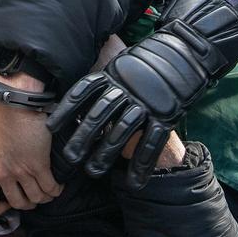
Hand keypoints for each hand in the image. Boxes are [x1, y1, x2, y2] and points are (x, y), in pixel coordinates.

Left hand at [0, 98, 62, 213]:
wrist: (15, 104)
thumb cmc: (3, 115)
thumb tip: (3, 160)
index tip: (7, 205)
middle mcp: (2, 174)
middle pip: (17, 203)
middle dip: (28, 203)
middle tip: (35, 197)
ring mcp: (21, 171)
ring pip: (36, 197)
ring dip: (45, 197)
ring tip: (50, 191)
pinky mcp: (39, 165)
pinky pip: (49, 187)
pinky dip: (56, 189)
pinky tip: (59, 185)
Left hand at [49, 0, 237, 188]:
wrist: (187, 55)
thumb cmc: (151, 60)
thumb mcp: (124, 59)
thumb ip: (105, 68)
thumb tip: (82, 74)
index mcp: (115, 74)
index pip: (84, 91)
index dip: (66, 109)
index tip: (50, 126)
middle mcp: (128, 88)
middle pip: (99, 115)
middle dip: (82, 138)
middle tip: (68, 159)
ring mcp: (147, 102)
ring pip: (122, 132)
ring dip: (106, 154)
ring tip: (92, 171)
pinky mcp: (166, 115)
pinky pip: (151, 142)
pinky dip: (142, 164)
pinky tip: (133, 182)